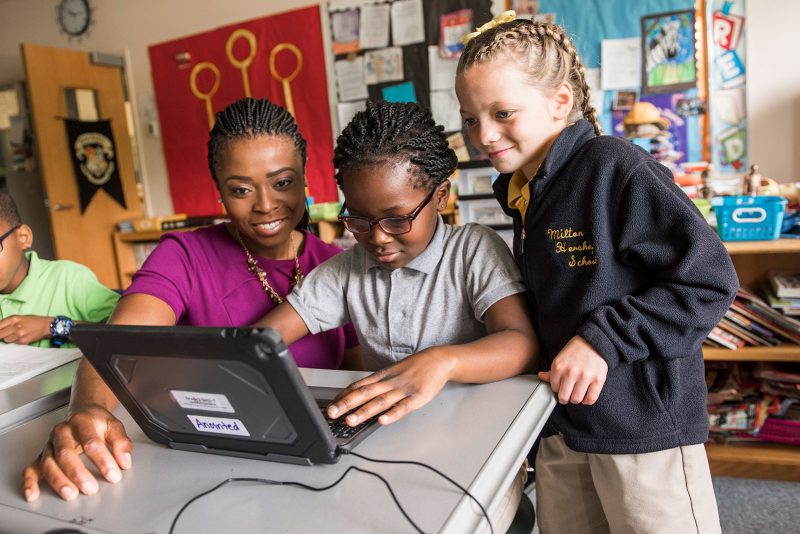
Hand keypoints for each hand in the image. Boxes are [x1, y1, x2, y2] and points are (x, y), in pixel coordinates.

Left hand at [0, 315, 51, 344]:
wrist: (46, 326)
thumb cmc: (33, 321)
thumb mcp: (19, 317)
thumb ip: (7, 322)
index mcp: (13, 319)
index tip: (0, 331)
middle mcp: (15, 326)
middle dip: (1, 335)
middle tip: (4, 334)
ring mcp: (19, 334)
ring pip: (5, 339)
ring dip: (8, 338)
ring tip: (15, 334)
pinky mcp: (23, 341)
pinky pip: (13, 342)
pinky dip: (15, 341)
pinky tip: (21, 337)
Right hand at [22, 405, 132, 501]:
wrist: (82, 412)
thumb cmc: (96, 421)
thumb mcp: (114, 426)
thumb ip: (121, 442)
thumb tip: (124, 461)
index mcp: (81, 422)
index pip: (91, 442)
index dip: (103, 460)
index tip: (113, 474)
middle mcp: (62, 432)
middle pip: (65, 453)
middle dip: (77, 473)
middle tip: (90, 488)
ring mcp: (50, 444)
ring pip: (48, 463)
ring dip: (58, 480)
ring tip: (70, 494)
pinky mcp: (42, 455)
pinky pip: (32, 468)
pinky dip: (30, 482)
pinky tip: (33, 494)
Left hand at [327, 349, 453, 425]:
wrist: (438, 360)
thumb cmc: (414, 368)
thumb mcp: (392, 372)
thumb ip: (377, 384)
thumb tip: (359, 395)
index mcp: (382, 377)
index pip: (358, 386)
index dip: (343, 396)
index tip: (330, 406)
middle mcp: (389, 383)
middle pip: (365, 393)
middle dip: (346, 404)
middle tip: (332, 413)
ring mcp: (403, 390)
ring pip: (380, 401)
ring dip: (364, 411)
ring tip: (350, 420)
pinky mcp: (417, 397)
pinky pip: (403, 407)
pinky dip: (392, 414)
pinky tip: (383, 421)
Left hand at [538, 336, 607, 404]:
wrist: (593, 342)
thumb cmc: (575, 351)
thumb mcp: (560, 358)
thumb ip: (551, 370)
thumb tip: (541, 376)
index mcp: (558, 367)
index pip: (554, 388)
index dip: (558, 389)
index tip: (561, 387)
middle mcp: (570, 372)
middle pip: (564, 397)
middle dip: (565, 398)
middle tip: (568, 396)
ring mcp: (585, 376)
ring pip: (576, 399)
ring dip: (575, 399)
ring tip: (577, 395)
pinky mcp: (598, 380)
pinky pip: (590, 399)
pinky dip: (587, 401)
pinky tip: (585, 396)